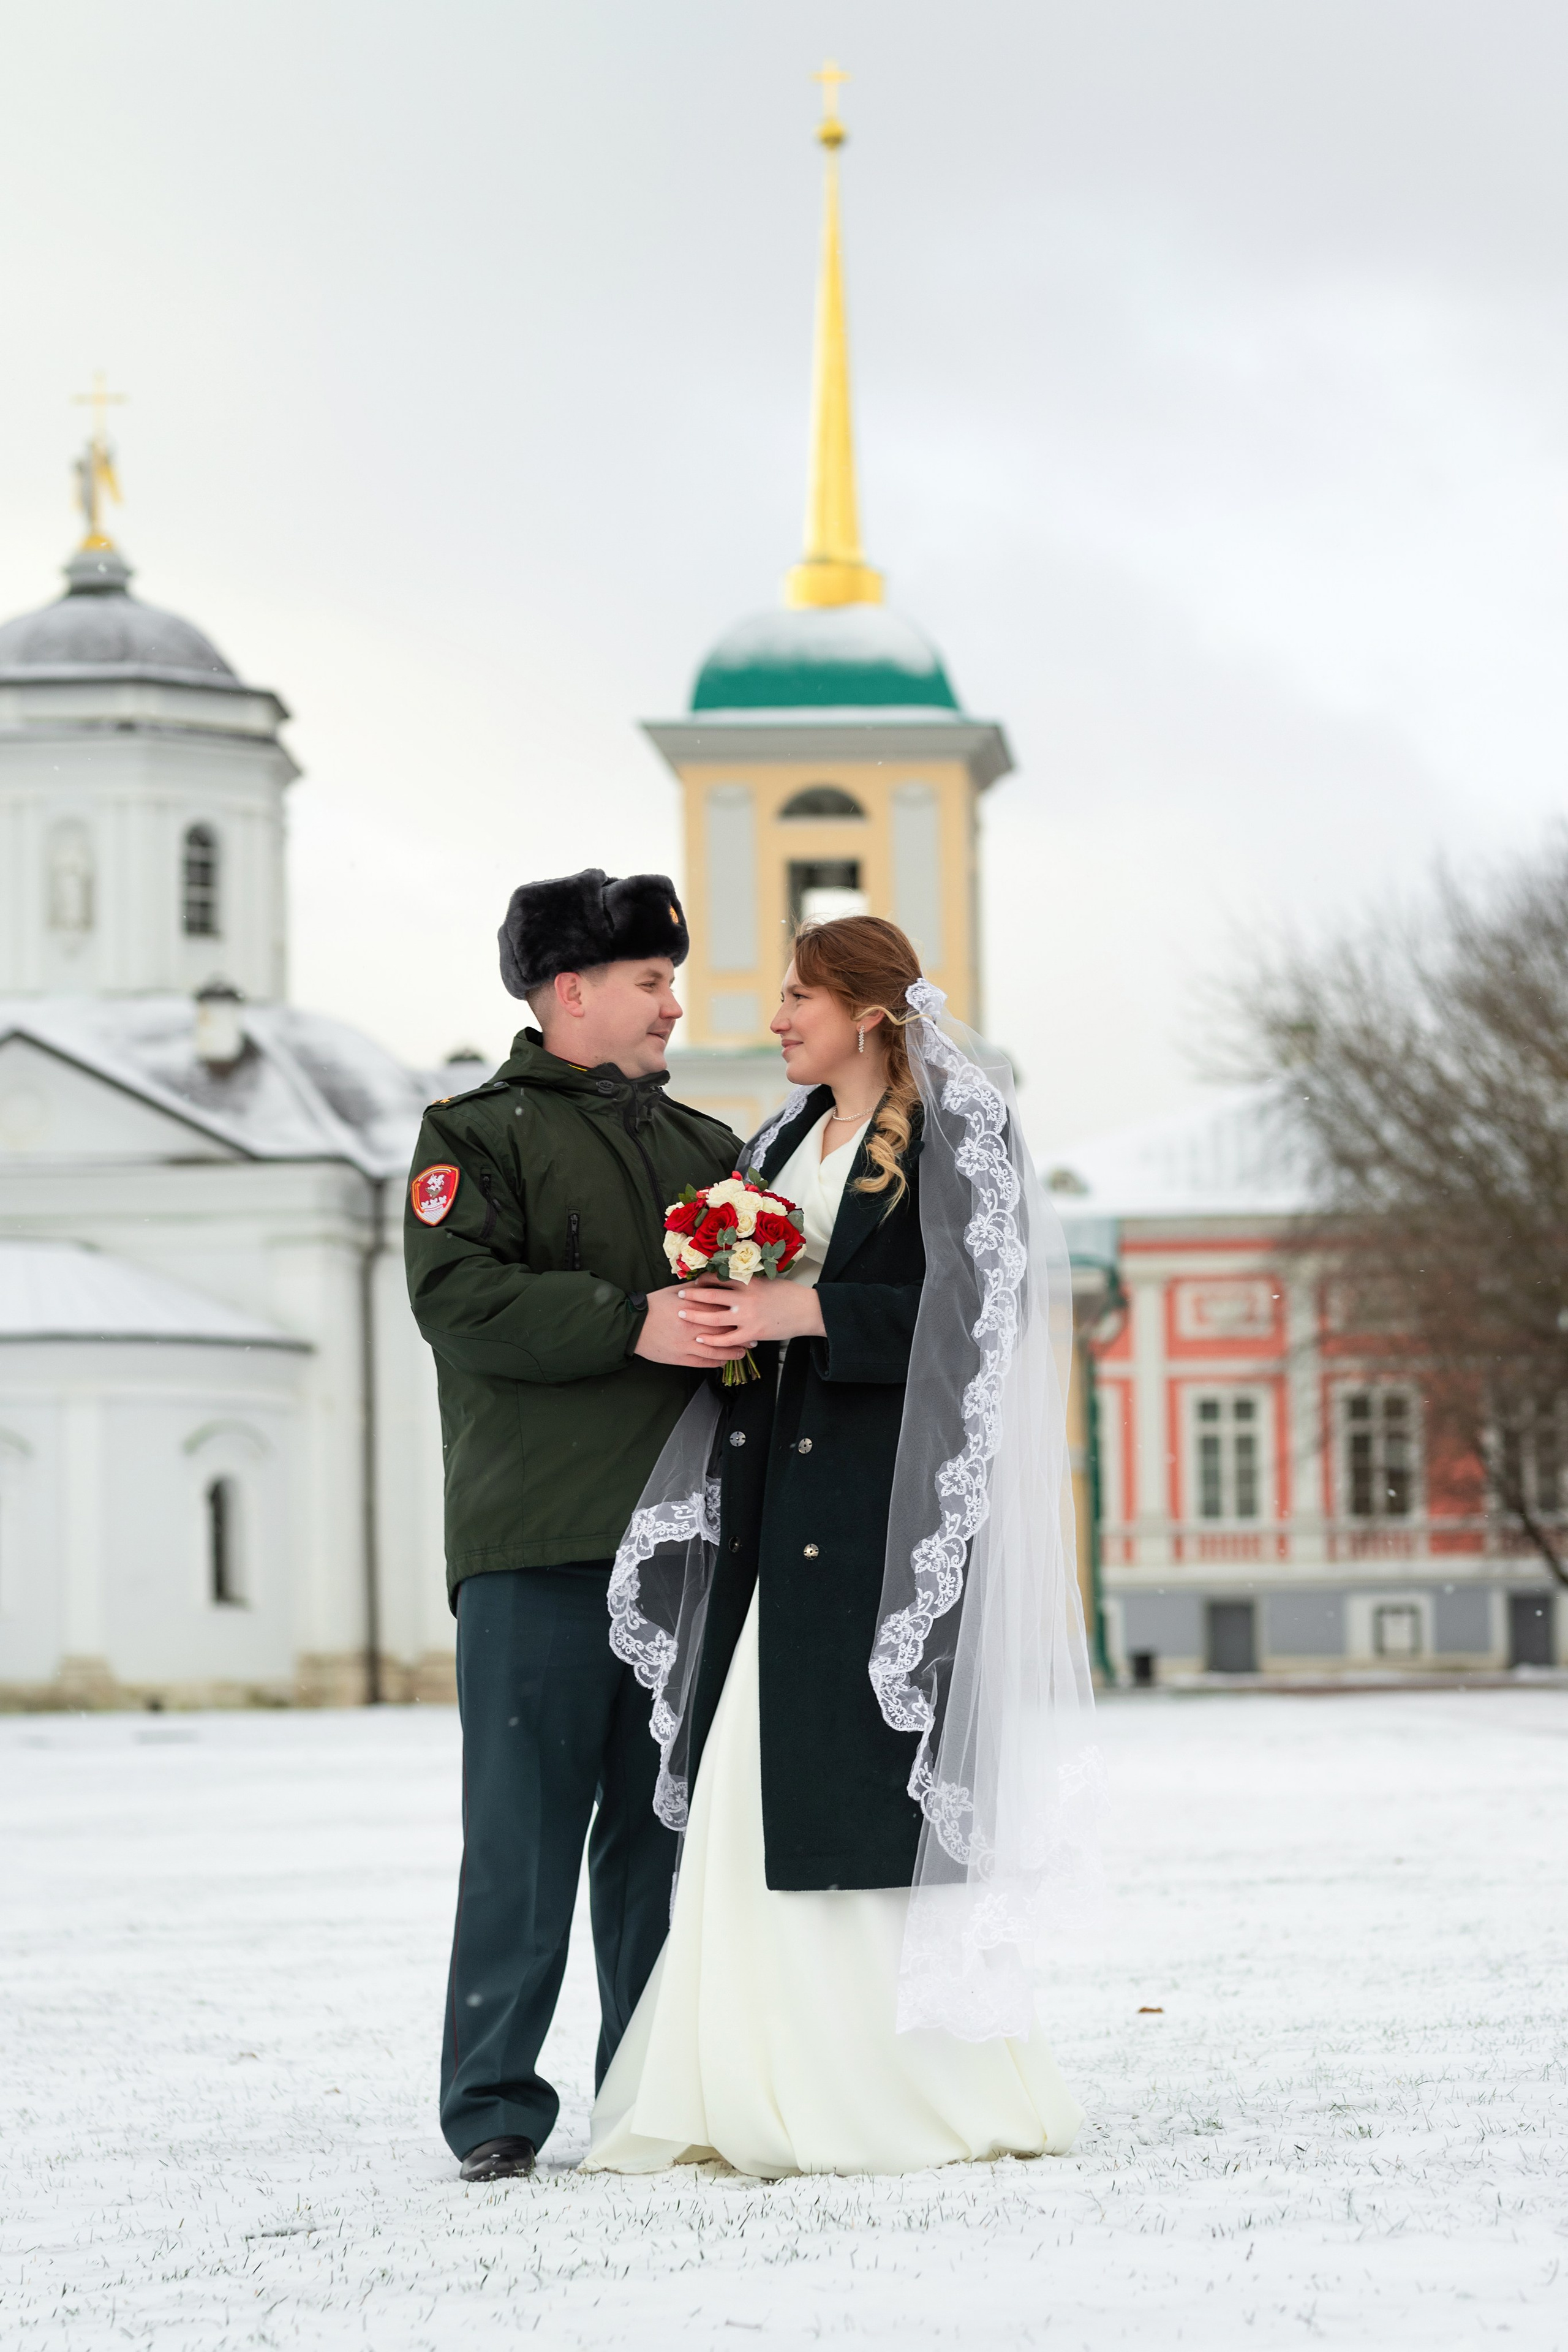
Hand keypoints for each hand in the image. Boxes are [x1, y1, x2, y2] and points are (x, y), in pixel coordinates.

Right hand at [633, 1283, 751, 1367]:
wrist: (632, 1326)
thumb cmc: (654, 1305)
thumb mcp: (675, 1291)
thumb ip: (696, 1288)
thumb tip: (713, 1281)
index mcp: (692, 1307)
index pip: (721, 1311)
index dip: (737, 1315)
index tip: (749, 1317)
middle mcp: (692, 1326)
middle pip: (723, 1332)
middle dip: (741, 1336)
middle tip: (754, 1338)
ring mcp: (686, 1344)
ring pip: (715, 1350)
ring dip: (732, 1353)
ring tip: (743, 1352)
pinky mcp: (680, 1357)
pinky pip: (702, 1362)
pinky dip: (715, 1362)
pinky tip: (723, 1361)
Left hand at [686, 1277, 824, 1355]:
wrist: (807, 1310)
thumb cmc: (788, 1295)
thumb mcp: (767, 1281)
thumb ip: (748, 1282)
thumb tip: (731, 1279)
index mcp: (748, 1282)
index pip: (718, 1278)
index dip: (702, 1279)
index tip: (693, 1281)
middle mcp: (744, 1298)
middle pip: (710, 1295)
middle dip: (692, 1295)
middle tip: (678, 1295)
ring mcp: (747, 1316)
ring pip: (714, 1317)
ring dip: (695, 1315)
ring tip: (682, 1314)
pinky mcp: (752, 1333)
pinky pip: (726, 1339)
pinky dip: (712, 1340)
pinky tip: (700, 1339)